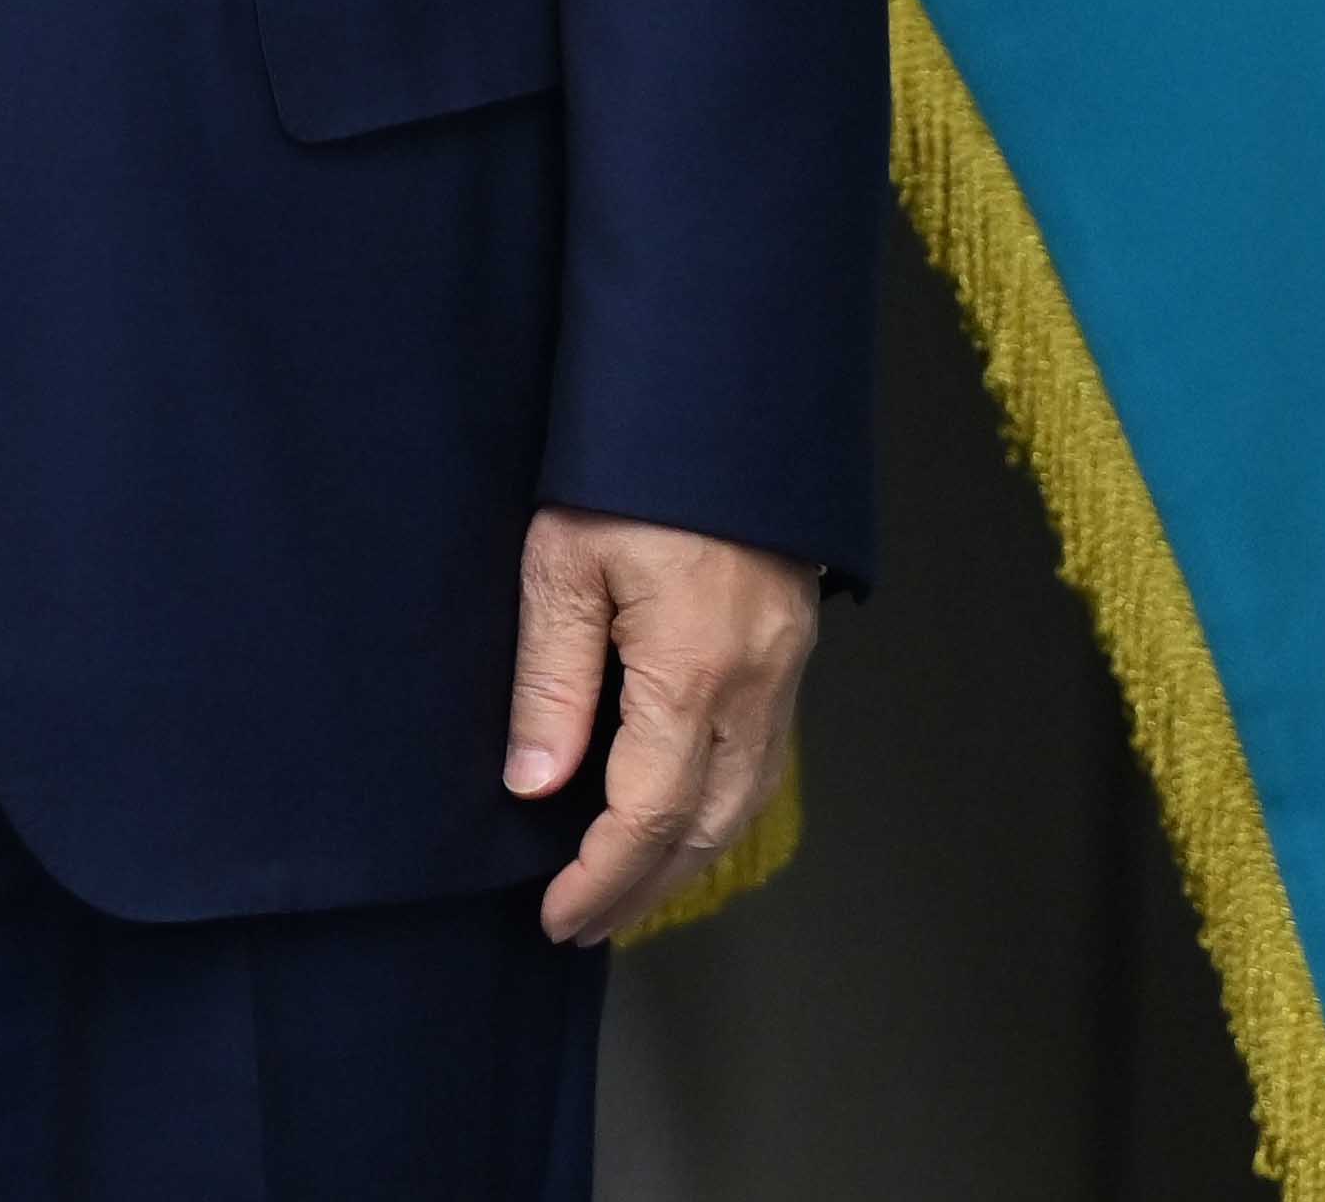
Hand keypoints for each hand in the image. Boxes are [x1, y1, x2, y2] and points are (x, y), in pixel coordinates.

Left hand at [509, 509, 819, 944]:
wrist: (723, 400)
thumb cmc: (629, 469)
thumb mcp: (562, 561)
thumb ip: (552, 680)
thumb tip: (534, 785)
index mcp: (695, 670)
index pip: (648, 815)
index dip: (601, 877)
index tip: (557, 915)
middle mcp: (754, 687)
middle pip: (706, 829)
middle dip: (643, 889)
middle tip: (583, 925)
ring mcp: (784, 673)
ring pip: (744, 804)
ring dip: (685, 861)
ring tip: (625, 892)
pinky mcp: (790, 654)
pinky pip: (760, 764)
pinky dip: (717, 812)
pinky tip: (678, 821)